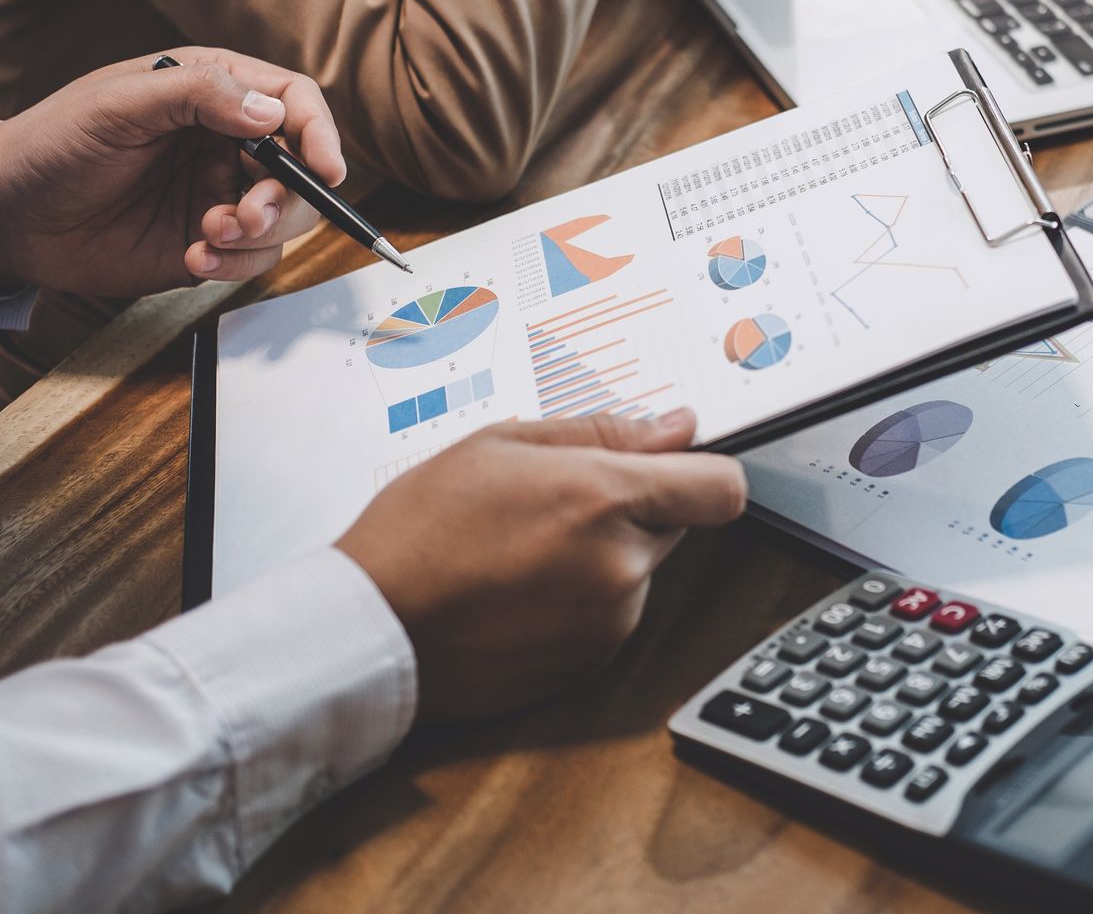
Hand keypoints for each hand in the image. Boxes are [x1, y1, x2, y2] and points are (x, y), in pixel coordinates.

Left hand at [0, 49, 347, 295]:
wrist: (8, 217)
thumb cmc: (53, 144)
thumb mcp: (119, 105)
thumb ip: (198, 94)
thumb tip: (271, 111)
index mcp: (213, 91)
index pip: (293, 101)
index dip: (320, 132)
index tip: (326, 168)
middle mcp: (227, 141)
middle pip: (301, 167)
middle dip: (286, 198)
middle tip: (247, 217)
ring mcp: (220, 193)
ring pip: (286, 218)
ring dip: (260, 234)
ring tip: (209, 238)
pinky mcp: (209, 242)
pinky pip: (254, 258)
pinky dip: (236, 264)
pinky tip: (195, 257)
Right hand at [336, 408, 746, 723]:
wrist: (371, 632)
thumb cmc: (419, 532)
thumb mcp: (500, 445)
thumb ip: (603, 431)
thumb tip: (676, 427)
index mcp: (602, 500)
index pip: (722, 488)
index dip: (703, 470)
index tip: (673, 462)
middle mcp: (620, 567)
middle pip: (677, 524)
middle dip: (633, 506)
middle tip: (554, 500)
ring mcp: (609, 623)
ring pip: (639, 569)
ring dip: (602, 554)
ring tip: (521, 547)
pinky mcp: (590, 663)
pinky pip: (610, 613)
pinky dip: (579, 598)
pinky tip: (518, 588)